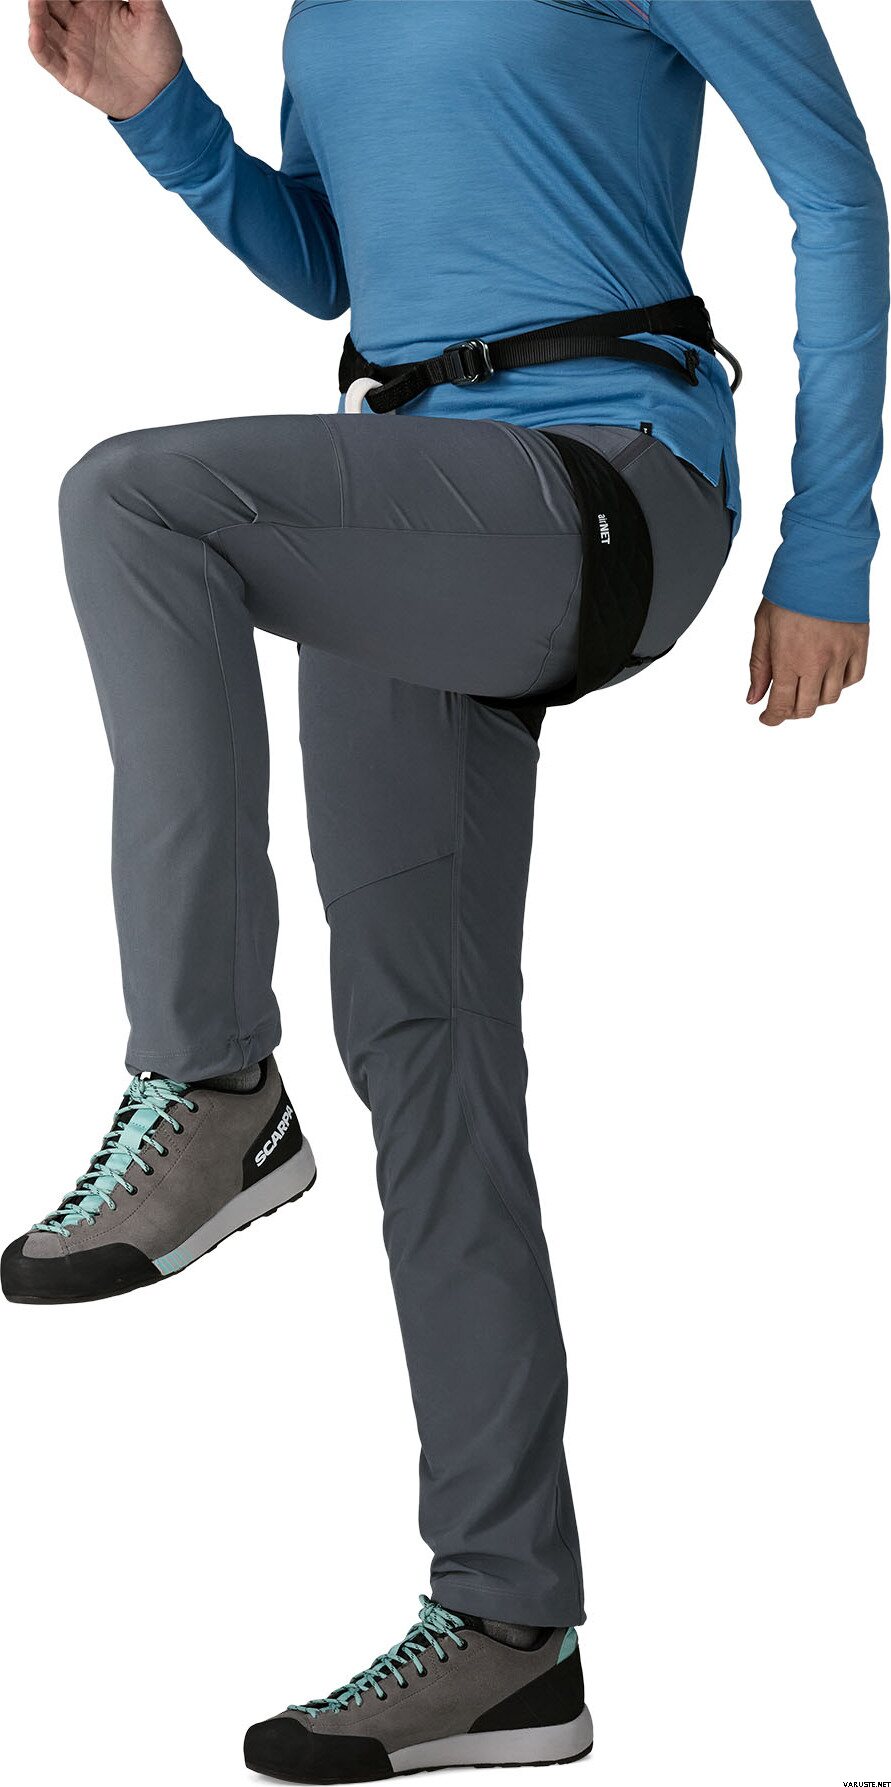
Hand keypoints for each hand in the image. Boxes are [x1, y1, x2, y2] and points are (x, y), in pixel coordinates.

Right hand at [28, 1, 181, 119]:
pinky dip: (38, 44)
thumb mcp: (151, 12)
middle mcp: (80, 21)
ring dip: (36, 11)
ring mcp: (74, 46)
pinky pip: (47, 58)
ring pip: (44, 23)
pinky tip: (35, 30)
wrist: (163, 93)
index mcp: (96, 2)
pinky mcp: (72, 73)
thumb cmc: (159, 51)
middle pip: (52, 0)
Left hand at [747, 598, 868, 726]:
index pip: (781, 705)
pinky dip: (840, 683)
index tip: (766, 718)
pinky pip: (854, 678)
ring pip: (831, 698)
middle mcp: (817, 662)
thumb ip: (759, 666)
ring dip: (815, 699)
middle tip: (783, 704)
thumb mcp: (763, 627)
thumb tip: (754, 698)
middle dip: (791, 712)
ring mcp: (841, 655)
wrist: (823, 562)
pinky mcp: (859, 644)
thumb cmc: (790, 590)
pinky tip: (828, 674)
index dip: (772, 718)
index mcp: (788, 659)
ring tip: (805, 686)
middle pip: (806, 708)